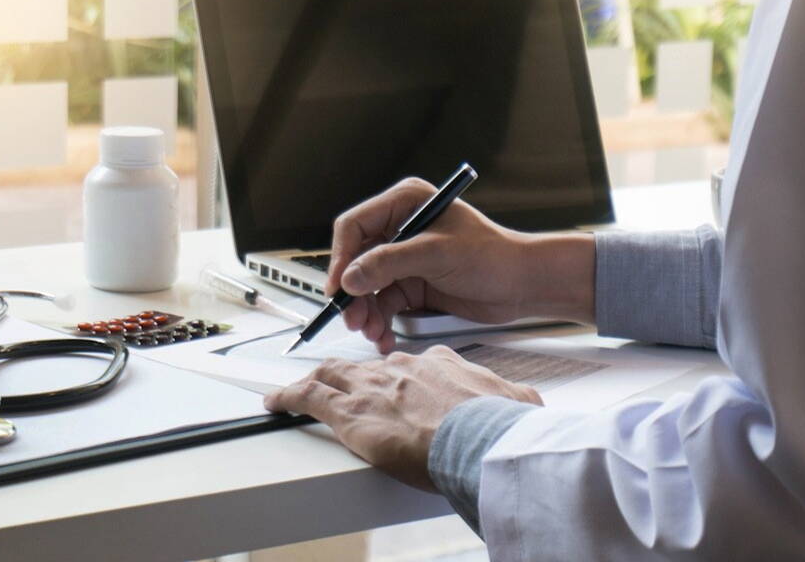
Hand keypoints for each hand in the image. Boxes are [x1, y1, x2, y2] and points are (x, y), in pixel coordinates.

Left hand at [263, 345, 542, 490]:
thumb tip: (529, 405)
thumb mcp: (518, 403)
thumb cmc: (498, 427)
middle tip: (341, 385)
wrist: (481, 439)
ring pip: (332, 374)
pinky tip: (275, 401)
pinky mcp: (350, 413)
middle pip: (366, 366)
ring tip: (300, 388)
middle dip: (351, 374)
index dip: (400, 375)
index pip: (411, 364)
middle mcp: (402, 369)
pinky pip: (307, 397)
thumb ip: (515, 400)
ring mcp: (373, 388)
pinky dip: (287, 397)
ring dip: (315, 380)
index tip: (397, 385)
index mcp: (440, 364)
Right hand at [328, 177, 595, 351]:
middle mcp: (401, 229)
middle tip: (352, 319)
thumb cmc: (493, 256)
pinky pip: (385, 304)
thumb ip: (389, 263)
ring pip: (368, 287)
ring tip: (372, 332)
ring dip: (366, 312)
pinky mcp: (414, 285)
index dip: (341, 257)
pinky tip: (384, 337)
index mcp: (405, 203)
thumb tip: (350, 278)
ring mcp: (406, 259)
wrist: (525, 284)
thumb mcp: (437, 254)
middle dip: (353, 292)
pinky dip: (382, 322)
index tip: (338, 288)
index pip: (355, 226)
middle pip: (357, 260)